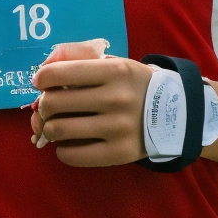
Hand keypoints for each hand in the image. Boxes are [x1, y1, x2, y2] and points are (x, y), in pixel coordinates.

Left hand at [28, 40, 148, 167]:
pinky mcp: (118, 153)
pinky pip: (72, 155)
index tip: (41, 83)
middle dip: (44, 105)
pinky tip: (69, 143)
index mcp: (114, 71)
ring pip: (58, 130)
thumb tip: (42, 73)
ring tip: (57, 126)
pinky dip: (62, 150)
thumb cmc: (134, 86)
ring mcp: (117, 128)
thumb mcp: (115, 64)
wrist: (175, 114)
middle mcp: (115, 98)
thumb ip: (81, 62)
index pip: (59, 73)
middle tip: (49, 107)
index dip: (41, 78)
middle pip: (54, 103)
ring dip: (49, 128)